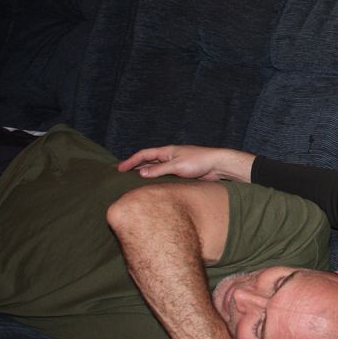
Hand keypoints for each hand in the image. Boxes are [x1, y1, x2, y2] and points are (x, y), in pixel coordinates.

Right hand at [117, 145, 254, 182]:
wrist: (218, 165)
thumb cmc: (199, 162)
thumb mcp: (177, 166)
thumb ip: (159, 170)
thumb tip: (141, 173)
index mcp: (166, 151)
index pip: (143, 154)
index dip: (130, 161)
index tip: (119, 168)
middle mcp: (169, 157)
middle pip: (147, 161)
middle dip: (134, 167)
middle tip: (120, 174)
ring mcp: (175, 165)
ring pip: (155, 169)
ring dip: (144, 174)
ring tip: (132, 181)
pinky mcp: (181, 173)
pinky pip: (164, 176)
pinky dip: (156, 180)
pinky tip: (152, 187)